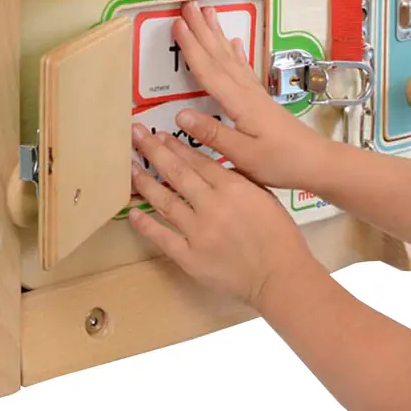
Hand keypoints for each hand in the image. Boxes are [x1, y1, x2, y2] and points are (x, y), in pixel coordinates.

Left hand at [127, 124, 312, 308]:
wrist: (279, 275)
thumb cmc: (279, 235)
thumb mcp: (265, 196)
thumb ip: (239, 181)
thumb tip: (214, 170)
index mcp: (234, 187)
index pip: (198, 161)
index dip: (176, 147)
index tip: (161, 135)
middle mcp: (212, 205)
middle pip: (177, 173)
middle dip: (154, 151)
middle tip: (136, 136)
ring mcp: (198, 232)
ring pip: (165, 201)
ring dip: (145, 183)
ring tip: (130, 168)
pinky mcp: (189, 257)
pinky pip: (162, 237)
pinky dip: (145, 224)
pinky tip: (132, 212)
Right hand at [169, 1, 332, 191]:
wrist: (316, 162)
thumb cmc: (282, 162)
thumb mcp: (243, 154)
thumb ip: (213, 134)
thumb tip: (180, 115)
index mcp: (240, 103)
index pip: (209, 70)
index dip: (191, 47)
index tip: (178, 24)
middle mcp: (247, 92)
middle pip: (220, 56)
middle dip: (202, 30)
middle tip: (189, 5)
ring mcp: (256, 94)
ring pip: (231, 57)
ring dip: (218, 35)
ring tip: (208, 13)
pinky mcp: (261, 101)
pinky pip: (245, 69)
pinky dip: (238, 54)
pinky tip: (236, 43)